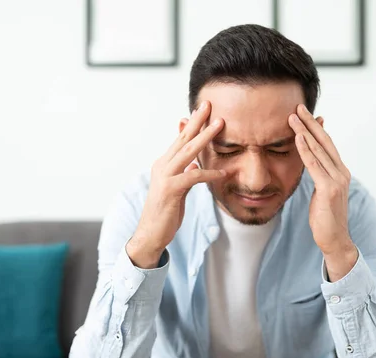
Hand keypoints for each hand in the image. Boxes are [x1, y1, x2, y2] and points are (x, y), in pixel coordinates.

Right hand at [126, 101, 226, 267]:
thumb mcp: (177, 189)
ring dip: (205, 137)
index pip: (180, 139)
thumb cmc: (165, 212)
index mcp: (164, 164)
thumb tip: (194, 164)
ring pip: (188, 152)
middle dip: (197, 121)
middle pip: (183, 139)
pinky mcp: (170, 190)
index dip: (192, 124)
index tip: (203, 110)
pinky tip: (225, 172)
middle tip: (209, 104)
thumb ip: (185, 174)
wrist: (151, 234)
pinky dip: (210, 173)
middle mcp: (162, 166)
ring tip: (220, 125)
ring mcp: (165, 177)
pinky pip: (194, 177)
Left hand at [289, 104, 357, 280]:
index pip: (327, 144)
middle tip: (298, 106)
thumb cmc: (325, 218)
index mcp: (340, 172)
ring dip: (304, 132)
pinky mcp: (329, 189)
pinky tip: (297, 138)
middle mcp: (341, 172)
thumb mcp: (321, 192)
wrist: (335, 239)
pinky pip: (314, 165)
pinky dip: (305, 150)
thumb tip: (311, 163)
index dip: (315, 127)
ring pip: (318, 150)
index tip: (304, 114)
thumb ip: (318, 176)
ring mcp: (337, 180)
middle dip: (310, 123)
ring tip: (292, 117)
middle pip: (324, 141)